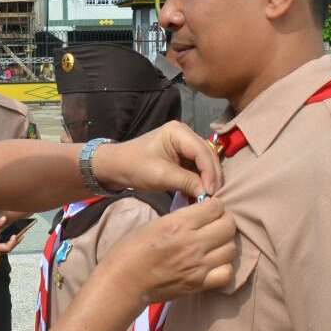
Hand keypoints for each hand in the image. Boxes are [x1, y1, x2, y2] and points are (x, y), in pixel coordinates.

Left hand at [91, 121, 221, 197]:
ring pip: (205, 162)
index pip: (202, 152)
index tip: (212, 193)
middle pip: (208, 155)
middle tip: (214, 198)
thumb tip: (209, 195)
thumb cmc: (135, 167)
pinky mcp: (183, 155)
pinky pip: (197, 167)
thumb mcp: (161, 176)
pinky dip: (201, 180)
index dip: (210, 173)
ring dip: (208, 179)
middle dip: (212, 177)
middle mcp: (185, 134)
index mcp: (178, 132)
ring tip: (210, 198)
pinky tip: (202, 193)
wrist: (116, 167)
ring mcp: (184, 144)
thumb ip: (187, 183)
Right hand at [99, 198, 236, 305]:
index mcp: (179, 224)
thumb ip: (181, 218)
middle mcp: (193, 244)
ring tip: (214, 243)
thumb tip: (200, 215)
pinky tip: (214, 263)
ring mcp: (198, 266)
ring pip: (231, 248)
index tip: (208, 209)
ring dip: (225, 243)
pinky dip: (224, 266)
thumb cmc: (131, 251)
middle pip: (228, 226)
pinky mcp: (199, 284)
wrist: (123, 283)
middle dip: (224, 221)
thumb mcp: (154, 224)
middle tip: (214, 224)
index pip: (216, 207)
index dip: (214, 206)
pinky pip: (227, 272)